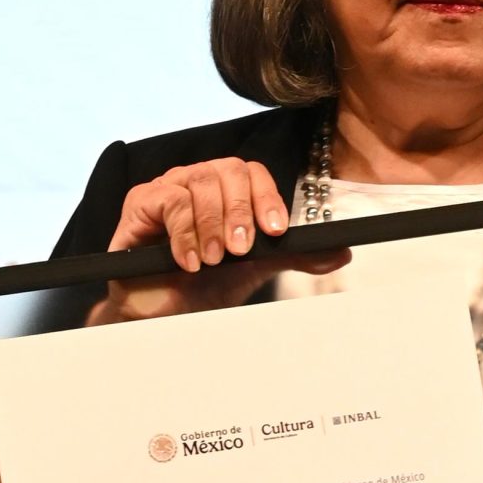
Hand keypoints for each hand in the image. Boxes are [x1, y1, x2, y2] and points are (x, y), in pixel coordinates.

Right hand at [87, 158, 345, 320]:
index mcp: (225, 188)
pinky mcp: (141, 202)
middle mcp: (197, 180)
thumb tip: (341, 252)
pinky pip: (169, 202)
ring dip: (212, 224)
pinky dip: (184, 234)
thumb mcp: (253, 268)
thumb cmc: (202, 284)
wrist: (161, 311)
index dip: (267, 197)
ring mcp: (167, 187)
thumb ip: (291, 255)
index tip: (277, 231)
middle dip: (240, 212)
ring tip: (214, 260)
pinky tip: (190, 261)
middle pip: (227, 171)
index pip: (252, 172)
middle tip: (241, 251)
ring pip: (200, 184)